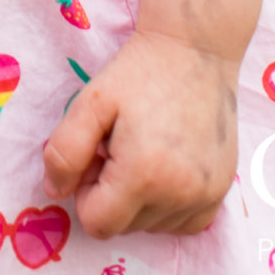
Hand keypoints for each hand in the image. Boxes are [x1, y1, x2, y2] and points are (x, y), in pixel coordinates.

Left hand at [42, 31, 237, 237]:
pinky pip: (185, 223)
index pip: (98, 224)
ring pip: (153, 226)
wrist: (196, 48)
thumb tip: (54, 192)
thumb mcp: (91, 102)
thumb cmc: (139, 71)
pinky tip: (168, 164)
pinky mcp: (221, 192)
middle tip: (119, 145)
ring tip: (144, 148)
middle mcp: (179, 195)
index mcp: (143, 175)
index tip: (97, 154)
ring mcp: (205, 197)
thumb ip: (65, 151)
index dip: (86, 193)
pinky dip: (169, 203)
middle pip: (125, 226)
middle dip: (112, 194)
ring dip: (141, 198)